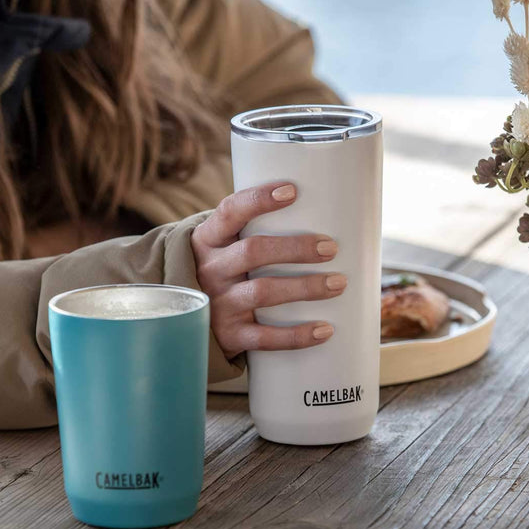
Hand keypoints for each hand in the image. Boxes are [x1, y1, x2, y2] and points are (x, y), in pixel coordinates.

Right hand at [192, 182, 345, 358]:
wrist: (189, 318)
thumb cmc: (226, 271)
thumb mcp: (225, 247)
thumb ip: (255, 230)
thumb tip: (324, 210)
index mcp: (208, 240)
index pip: (229, 212)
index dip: (259, 200)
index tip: (292, 191)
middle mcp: (210, 270)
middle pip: (254, 252)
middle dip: (296, 248)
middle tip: (331, 248)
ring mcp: (218, 304)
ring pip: (263, 292)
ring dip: (305, 287)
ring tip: (338, 283)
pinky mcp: (229, 335)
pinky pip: (265, 337)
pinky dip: (297, 336)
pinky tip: (324, 330)